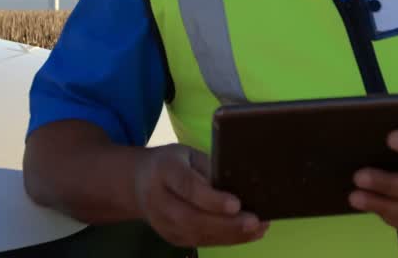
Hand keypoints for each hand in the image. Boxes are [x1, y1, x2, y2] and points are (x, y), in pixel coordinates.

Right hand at [133, 143, 269, 247]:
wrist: (139, 183)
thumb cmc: (173, 163)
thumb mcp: (189, 154)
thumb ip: (210, 168)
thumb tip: (243, 182)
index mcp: (163, 170)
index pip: (187, 187)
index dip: (211, 198)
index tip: (236, 204)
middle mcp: (159, 201)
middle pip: (191, 218)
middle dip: (225, 223)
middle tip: (254, 221)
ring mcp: (163, 224)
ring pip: (197, 235)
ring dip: (231, 235)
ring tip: (259, 228)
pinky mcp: (172, 238)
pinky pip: (201, 242)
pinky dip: (227, 240)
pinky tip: (248, 234)